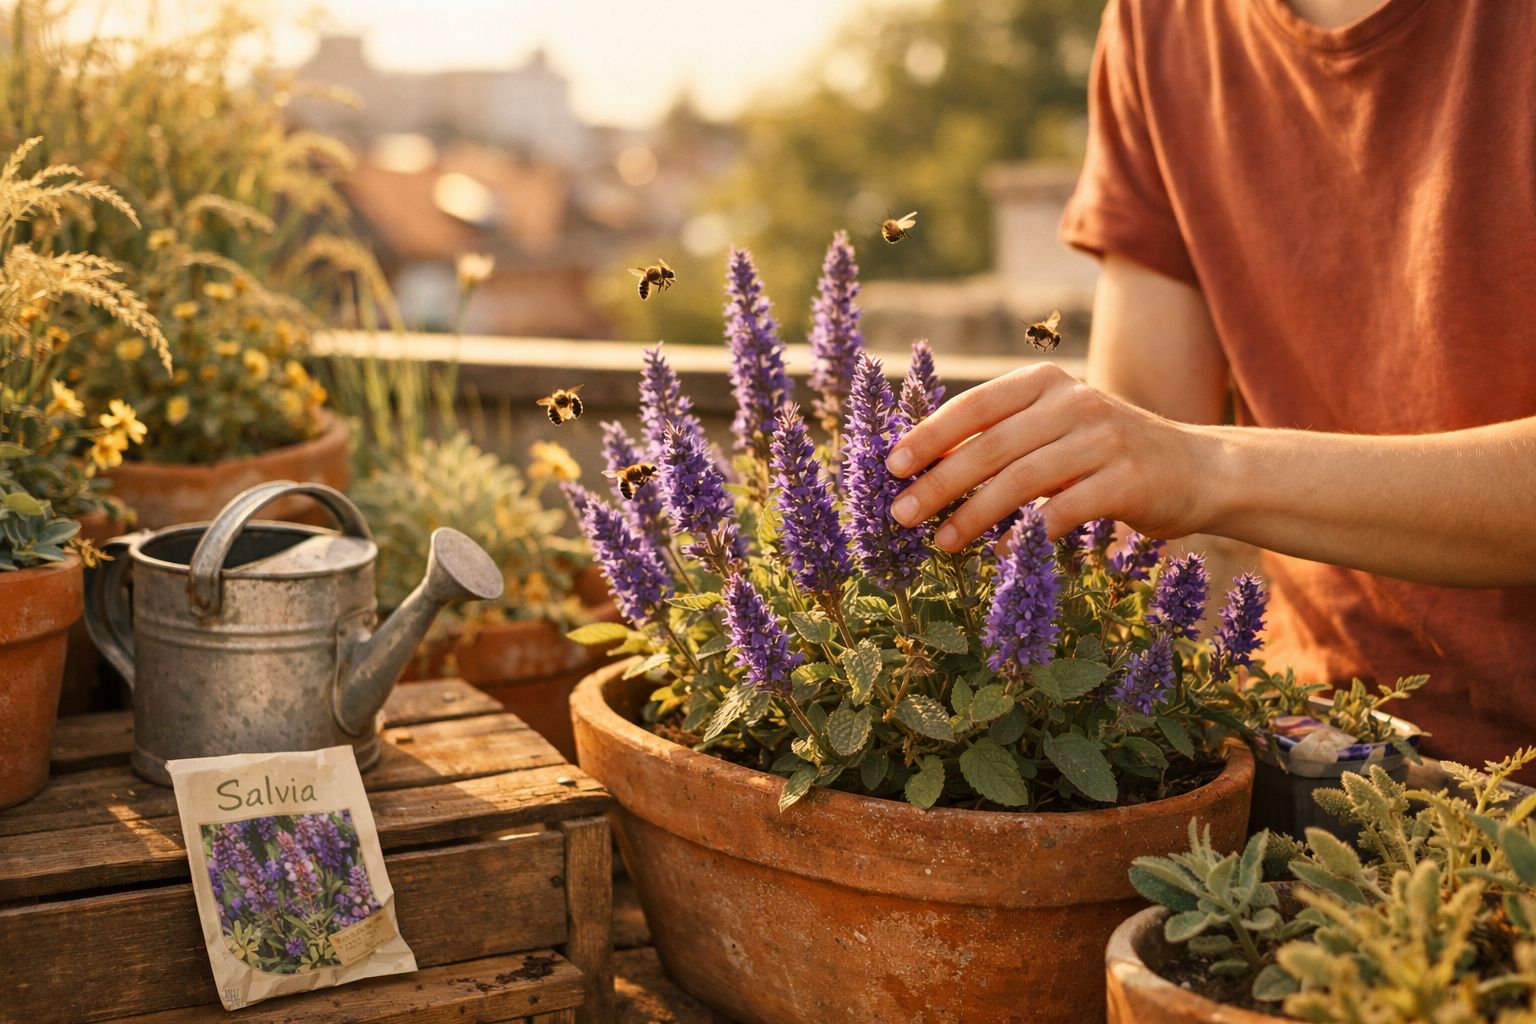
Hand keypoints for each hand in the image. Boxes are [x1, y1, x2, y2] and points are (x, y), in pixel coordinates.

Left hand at [885, 363, 1213, 550]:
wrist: (1200, 470)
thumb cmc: (1107, 455)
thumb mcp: (1056, 429)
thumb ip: (1003, 438)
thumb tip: (924, 467)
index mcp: (1045, 384)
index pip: (974, 406)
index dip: (928, 435)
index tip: (891, 465)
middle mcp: (1073, 403)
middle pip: (990, 446)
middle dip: (939, 483)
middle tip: (901, 514)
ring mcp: (1103, 439)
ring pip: (1020, 480)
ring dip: (972, 515)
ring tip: (941, 542)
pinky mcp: (1127, 480)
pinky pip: (1062, 511)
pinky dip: (1025, 536)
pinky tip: (999, 555)